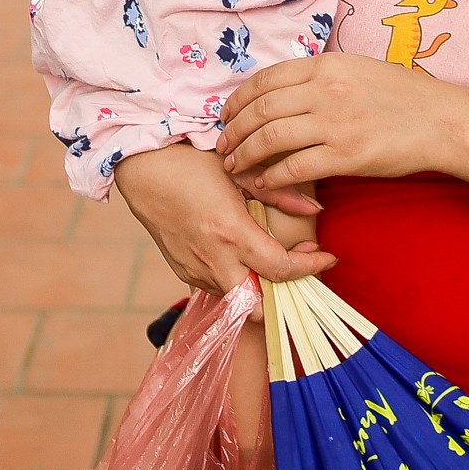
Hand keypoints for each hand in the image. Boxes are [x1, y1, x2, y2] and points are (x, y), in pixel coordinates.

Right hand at [112, 143, 334, 294]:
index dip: (310, 268)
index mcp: (231, 233)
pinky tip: (239, 254)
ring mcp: (194, 269)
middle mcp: (213, 259)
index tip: (327, 258)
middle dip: (282, 296)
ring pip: (236, 299)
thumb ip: (280, 195)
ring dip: (258, 287)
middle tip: (295, 267)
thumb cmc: (190, 163)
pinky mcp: (181, 270)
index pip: (281, 269)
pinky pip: (215, 287)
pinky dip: (234, 280)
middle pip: (258, 306)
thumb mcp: (239, 173)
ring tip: (269, 256)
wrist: (142, 169)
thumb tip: (316, 209)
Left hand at [219, 52, 468, 189]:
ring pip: (271, 139)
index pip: (267, 79)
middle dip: (234, 129)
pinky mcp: (346, 156)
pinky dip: (273, 177)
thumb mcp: (359, 69)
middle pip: (262, 110)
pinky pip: (295, 168)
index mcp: (327, 65)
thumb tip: (287, 89)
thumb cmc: (405, 96)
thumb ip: (323, 76)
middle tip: (222, 144)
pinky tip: (265, 182)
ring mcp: (335, 124)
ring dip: (246, 154)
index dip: (239, 98)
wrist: (443, 122)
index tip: (227, 113)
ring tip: (235, 165)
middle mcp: (326, 91)